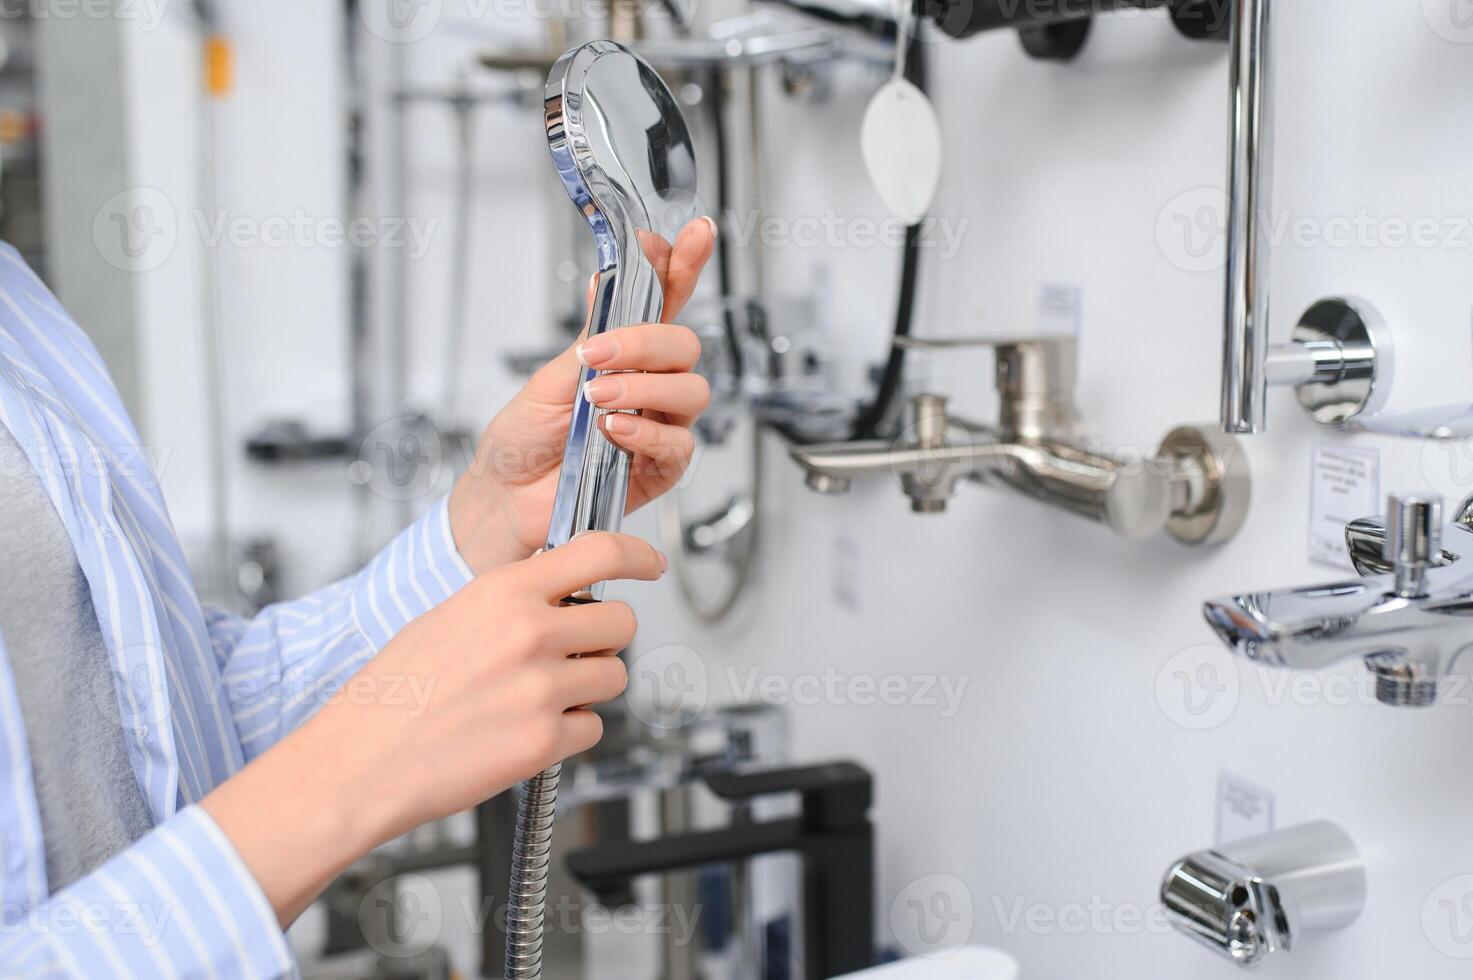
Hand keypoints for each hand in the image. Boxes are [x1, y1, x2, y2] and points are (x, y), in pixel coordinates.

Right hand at [201, 532, 664, 924]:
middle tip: (570, 654)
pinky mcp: (544, 741)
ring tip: (536, 698)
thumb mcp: (451, 616)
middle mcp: (530, 633)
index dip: (637, 554)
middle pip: (622, 622)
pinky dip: (570, 732)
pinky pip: (593, 727)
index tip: (650, 563)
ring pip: (614, 677)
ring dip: (589, 688)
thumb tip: (562, 594)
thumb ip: (512, 601)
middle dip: (604, 639)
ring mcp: (542, 688)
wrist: (358, 761)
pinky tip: (526, 731)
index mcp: (504, 592)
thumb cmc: (393, 694)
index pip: (600, 551)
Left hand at [450, 217, 715, 572]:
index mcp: (625, 353)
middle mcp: (650, 385)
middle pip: (685, 343)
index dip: (683, 266)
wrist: (503, 497)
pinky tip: (613, 430)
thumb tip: (605, 280)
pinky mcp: (660, 466)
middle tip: (598, 356)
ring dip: (644, 387)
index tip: (691, 236)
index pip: (665, 301)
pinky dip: (645, 431)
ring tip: (598, 399)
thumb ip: (590, 333)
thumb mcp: (547, 377)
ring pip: (691, 390)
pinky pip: (678, 442)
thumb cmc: (520, 441)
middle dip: (646, 341)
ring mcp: (660, 424)